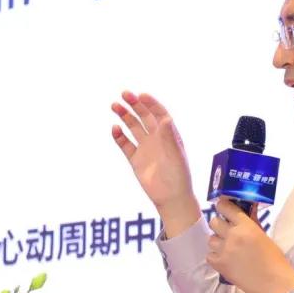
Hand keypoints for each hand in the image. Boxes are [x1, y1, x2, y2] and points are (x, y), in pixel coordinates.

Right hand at [111, 91, 199, 236]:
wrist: (171, 198)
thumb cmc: (179, 176)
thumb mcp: (176, 155)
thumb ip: (169, 137)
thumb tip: (165, 118)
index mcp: (169, 134)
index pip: (159, 113)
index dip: (150, 103)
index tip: (140, 95)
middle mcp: (157, 138)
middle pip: (144, 116)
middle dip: (135, 104)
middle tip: (124, 94)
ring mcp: (145, 148)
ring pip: (133, 127)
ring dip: (124, 116)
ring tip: (114, 106)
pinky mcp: (135, 160)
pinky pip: (125, 144)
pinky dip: (119, 136)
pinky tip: (115, 129)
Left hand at [207, 198, 293, 292]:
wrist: (275, 283)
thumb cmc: (275, 259)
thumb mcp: (264, 236)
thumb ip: (252, 222)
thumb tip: (247, 208)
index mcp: (246, 225)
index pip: (225, 206)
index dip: (223, 207)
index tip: (224, 209)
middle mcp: (232, 235)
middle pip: (214, 222)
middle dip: (220, 226)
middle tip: (227, 232)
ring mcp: (224, 250)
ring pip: (210, 239)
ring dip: (218, 242)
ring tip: (228, 249)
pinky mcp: (219, 265)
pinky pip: (209, 256)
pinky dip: (215, 257)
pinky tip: (225, 260)